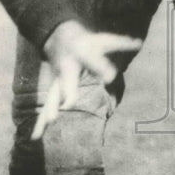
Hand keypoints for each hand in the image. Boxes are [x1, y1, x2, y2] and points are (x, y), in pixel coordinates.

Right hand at [31, 20, 141, 138]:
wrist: (58, 36)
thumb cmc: (86, 41)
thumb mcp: (104, 40)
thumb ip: (121, 43)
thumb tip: (139, 42)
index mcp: (80, 54)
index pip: (93, 60)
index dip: (103, 68)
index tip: (112, 76)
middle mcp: (67, 69)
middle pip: (67, 82)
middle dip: (68, 93)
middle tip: (68, 105)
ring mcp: (58, 81)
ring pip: (52, 98)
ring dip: (48, 114)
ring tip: (43, 130)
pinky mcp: (54, 91)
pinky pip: (46, 107)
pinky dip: (40, 123)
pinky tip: (35, 138)